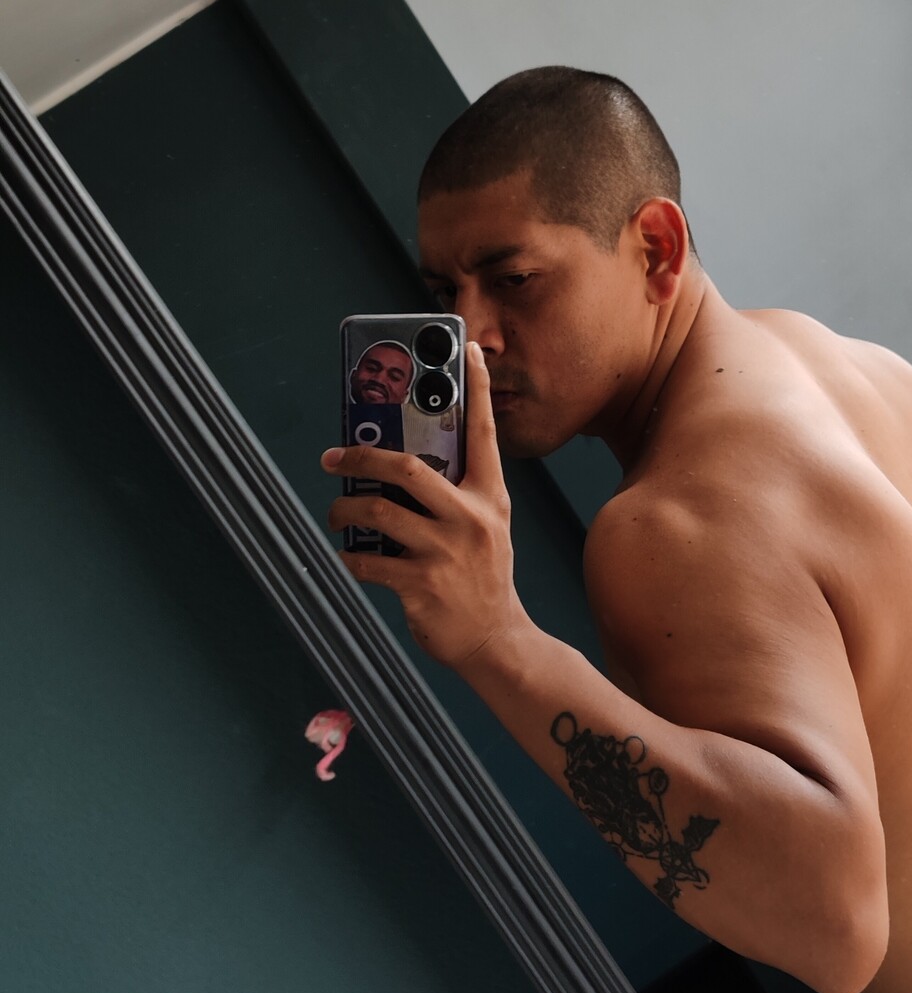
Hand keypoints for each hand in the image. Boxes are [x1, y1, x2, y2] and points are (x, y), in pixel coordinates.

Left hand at [322, 341, 530, 669]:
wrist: (497, 641)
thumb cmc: (484, 578)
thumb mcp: (487, 528)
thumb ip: (457, 495)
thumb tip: (397, 467)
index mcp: (490, 498)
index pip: (484, 432)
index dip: (476, 389)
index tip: (467, 351)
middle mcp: (470, 519)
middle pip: (405, 466)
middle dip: (359, 454)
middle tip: (332, 456)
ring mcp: (445, 554)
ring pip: (375, 512)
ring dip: (342, 510)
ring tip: (335, 513)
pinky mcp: (421, 587)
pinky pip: (368, 562)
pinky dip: (349, 557)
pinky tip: (348, 556)